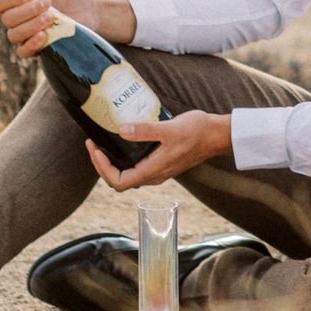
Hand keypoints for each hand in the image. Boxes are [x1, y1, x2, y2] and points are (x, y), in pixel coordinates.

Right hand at [0, 0, 94, 56]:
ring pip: (14, 34)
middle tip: (48, 0)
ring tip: (51, 15)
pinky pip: (23, 51)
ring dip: (32, 24)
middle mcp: (15, 17)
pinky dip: (31, 44)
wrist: (87, 6)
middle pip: (6, 19)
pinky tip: (44, 35)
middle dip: (27, 10)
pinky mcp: (36, 47)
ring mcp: (25, 33)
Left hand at [86, 111, 233, 191]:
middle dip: (102, 165)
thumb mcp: (169, 128)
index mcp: (154, 170)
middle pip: (119, 181)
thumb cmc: (197, 132)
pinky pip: (137, 168)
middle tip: (93, 145)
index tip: (95, 149)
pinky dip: (124, 159)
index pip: (119, 182)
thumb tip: (121, 130)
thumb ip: (145, 130)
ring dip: (111, 163)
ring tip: (102, 145)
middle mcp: (154, 175)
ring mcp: (158, 171)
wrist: (217, 136)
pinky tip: (123, 143)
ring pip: (127, 175)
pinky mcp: (162, 164)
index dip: (102, 168)